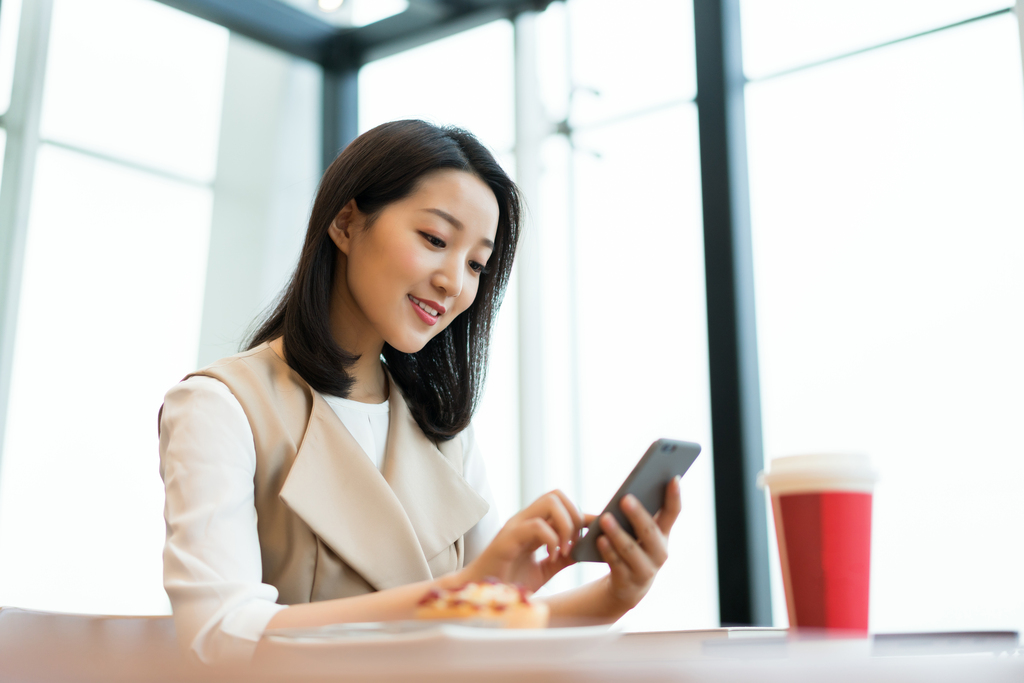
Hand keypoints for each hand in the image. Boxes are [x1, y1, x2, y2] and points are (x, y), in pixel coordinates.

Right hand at [462, 489, 583, 591]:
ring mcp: (516, 525)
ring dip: (565, 525)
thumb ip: (563, 557)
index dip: (583, 515)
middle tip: (574, 544)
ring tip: (564, 550)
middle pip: (557, 494)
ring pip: (550, 501)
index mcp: (533, 524)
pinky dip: (551, 539)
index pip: (562, 504)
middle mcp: (525, 519)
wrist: (481, 595)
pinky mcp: (508, 538)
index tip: (598, 530)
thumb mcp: (545, 569)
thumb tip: (587, 548)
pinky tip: (550, 557)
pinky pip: (537, 525)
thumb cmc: (509, 581)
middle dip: (575, 517)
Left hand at [594, 476, 681, 614]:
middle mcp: (659, 552)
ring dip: (618, 533)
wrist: (628, 585)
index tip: (673, 477)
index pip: (673, 513)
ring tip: (605, 518)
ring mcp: (646, 569)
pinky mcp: (628, 581)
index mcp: (663, 534)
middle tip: (625, 498)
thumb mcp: (637, 532)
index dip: (675, 496)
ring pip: (631, 549)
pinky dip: (608, 551)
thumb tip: (625, 496)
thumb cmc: (632, 547)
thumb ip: (635, 514)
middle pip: (649, 531)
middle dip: (637, 515)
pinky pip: (617, 564)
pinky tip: (600, 539)